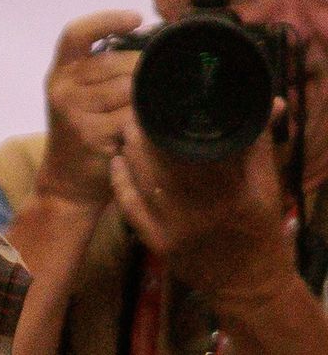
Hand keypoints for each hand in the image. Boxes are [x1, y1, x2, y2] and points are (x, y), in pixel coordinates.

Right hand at [35, 10, 141, 208]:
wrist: (67, 183)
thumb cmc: (83, 135)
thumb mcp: (80, 98)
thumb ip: (102, 73)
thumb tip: (149, 47)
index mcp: (60, 72)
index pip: (76, 33)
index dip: (106, 20)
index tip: (136, 18)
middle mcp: (61, 86)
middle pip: (114, 61)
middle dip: (143, 70)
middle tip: (158, 84)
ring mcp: (73, 109)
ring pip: (127, 87)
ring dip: (146, 97)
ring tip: (151, 110)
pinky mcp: (89, 132)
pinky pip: (131, 115)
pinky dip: (144, 120)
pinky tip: (147, 128)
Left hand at [109, 112, 290, 301]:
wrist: (249, 284)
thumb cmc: (260, 229)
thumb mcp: (267, 186)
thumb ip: (257, 144)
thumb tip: (260, 101)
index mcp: (233, 191)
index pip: (195, 146)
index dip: (173, 122)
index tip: (162, 102)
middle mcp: (202, 210)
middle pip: (162, 160)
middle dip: (145, 132)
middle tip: (136, 111)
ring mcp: (176, 228)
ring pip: (143, 179)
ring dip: (131, 151)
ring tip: (127, 131)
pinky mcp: (158, 244)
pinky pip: (130, 207)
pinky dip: (120, 181)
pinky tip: (117, 161)